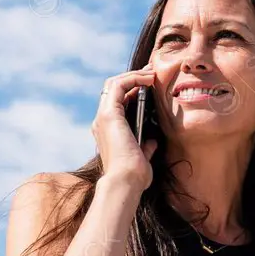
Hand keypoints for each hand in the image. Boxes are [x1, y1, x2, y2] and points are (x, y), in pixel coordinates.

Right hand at [94, 63, 157, 190]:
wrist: (126, 182)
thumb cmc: (134, 175)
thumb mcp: (142, 157)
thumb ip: (145, 147)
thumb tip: (152, 140)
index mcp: (109, 131)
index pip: (118, 102)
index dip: (133, 90)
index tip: (150, 85)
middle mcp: (102, 122)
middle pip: (113, 90)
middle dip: (133, 78)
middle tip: (151, 73)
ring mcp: (103, 117)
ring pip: (114, 84)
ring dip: (134, 75)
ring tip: (151, 73)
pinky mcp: (109, 114)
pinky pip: (119, 86)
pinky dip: (133, 78)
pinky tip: (148, 79)